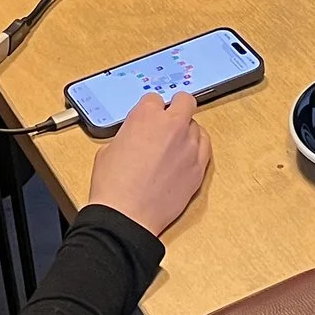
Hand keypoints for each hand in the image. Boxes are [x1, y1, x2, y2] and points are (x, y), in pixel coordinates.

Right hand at [84, 92, 210, 237]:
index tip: (150, 118)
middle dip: (177, 107)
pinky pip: (205, 147)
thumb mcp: (109, 149)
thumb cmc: (113, 186)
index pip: (155, 99)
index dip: (151, 109)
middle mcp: (172, 126)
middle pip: (185, 101)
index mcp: (146, 116)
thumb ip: (129, 134)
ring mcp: (189, 146)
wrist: (126, 216)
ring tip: (175, 145)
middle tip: (171, 119)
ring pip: (196, 126)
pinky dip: (197, 147)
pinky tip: (187, 154)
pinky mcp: (199, 167)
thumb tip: (136, 136)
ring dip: (186, 131)